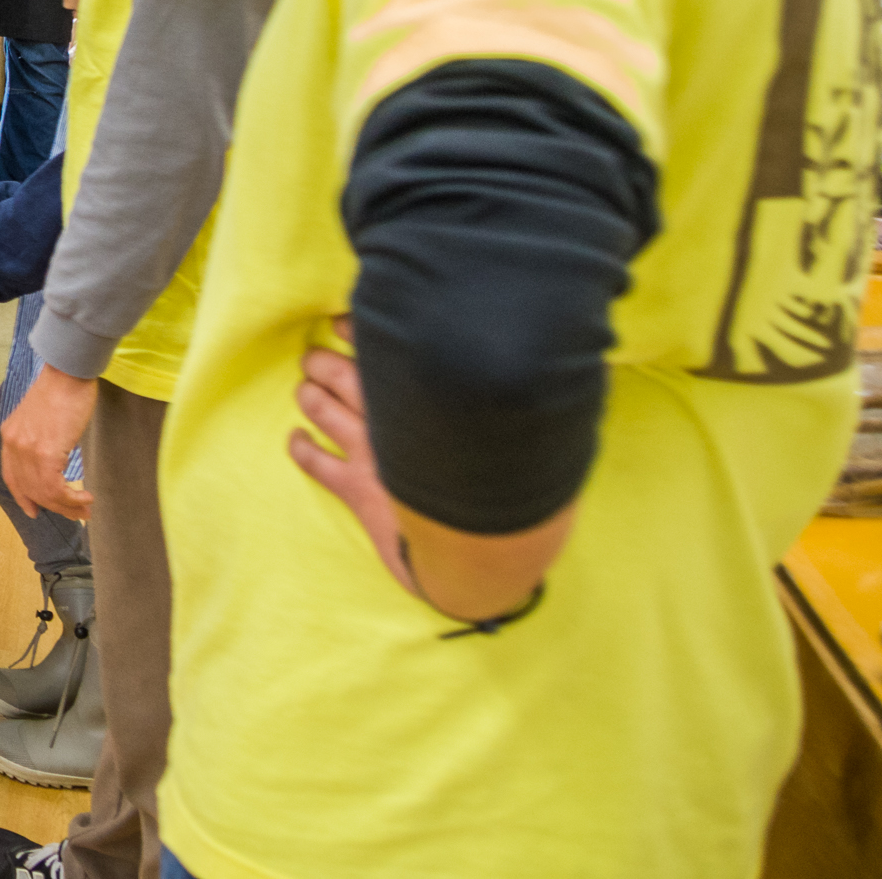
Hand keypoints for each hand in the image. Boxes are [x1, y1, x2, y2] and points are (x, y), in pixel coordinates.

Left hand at [0, 365, 96, 521]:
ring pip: (44, 493)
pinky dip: (72, 499)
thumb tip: (55, 463)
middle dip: (55, 507)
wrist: (68, 373)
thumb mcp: (41, 418)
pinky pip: (56, 489)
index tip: (34, 511)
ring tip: (85, 508)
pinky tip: (86, 497)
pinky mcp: (46, 453)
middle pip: (30, 489)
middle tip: (77, 514)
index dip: (23, 497)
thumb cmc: (62, 389)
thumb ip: (40, 440)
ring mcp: (27, 450)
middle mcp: (14, 445)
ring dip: (67, 507)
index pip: (12, 476)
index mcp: (10, 435)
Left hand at [288, 317, 575, 622]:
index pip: (382, 353)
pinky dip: (301, 450)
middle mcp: (390, 423)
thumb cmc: (512, 490)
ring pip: (325, 414)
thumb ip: (538, 395)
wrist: (483, 558)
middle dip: (324, 363)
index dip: (357, 334)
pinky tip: (295, 440)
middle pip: (342, 378)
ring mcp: (369, 458)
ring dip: (310, 397)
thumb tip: (586, 362)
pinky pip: (317, 466)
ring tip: (304, 388)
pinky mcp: (357, 493)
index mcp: (424, 402)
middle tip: (314, 357)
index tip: (343, 323)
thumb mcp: (528, 434)